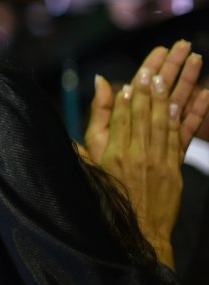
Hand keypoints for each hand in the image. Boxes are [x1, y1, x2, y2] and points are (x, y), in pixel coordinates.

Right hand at [95, 47, 208, 266]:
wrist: (133, 235)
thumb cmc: (105, 196)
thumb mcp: (89, 160)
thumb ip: (96, 121)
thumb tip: (101, 85)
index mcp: (113, 151)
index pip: (126, 111)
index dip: (137, 88)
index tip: (147, 68)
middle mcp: (138, 153)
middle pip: (151, 106)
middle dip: (162, 75)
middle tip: (173, 50)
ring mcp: (159, 161)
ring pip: (171, 115)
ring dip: (183, 84)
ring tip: (192, 58)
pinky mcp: (175, 169)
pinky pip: (186, 136)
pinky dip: (196, 113)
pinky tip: (205, 93)